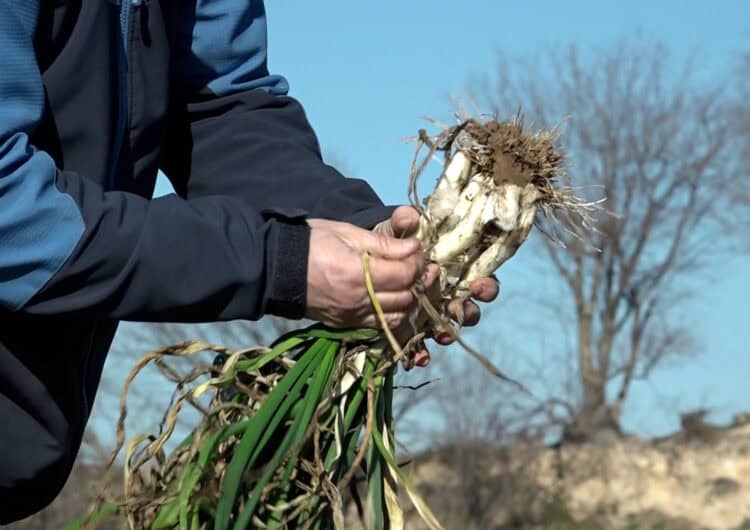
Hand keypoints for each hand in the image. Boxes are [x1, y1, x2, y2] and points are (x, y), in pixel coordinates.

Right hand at [305, 218, 424, 328]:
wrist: (277, 267)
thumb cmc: (311, 242)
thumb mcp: (347, 233)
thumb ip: (383, 244)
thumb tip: (415, 248)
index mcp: (358, 274)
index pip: (405, 274)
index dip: (418, 262)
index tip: (419, 251)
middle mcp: (357, 301)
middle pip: (406, 298)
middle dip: (420, 282)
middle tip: (423, 267)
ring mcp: (352, 316)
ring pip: (398, 317)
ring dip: (410, 301)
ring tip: (411, 284)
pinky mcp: (346, 325)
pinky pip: (381, 326)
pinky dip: (394, 315)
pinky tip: (395, 300)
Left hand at [374, 206, 499, 366]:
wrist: (364, 260)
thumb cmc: (390, 242)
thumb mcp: (394, 229)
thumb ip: (402, 221)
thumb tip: (409, 216)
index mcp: (453, 270)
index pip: (480, 278)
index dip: (485, 285)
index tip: (479, 285)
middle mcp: (447, 294)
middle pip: (469, 308)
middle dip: (469, 311)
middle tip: (460, 310)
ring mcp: (431, 314)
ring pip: (447, 328)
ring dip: (446, 333)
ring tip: (439, 335)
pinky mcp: (411, 328)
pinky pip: (419, 345)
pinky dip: (420, 353)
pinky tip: (416, 358)